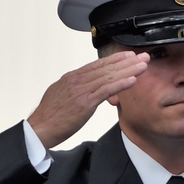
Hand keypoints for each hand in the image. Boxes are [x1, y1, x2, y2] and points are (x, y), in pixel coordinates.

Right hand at [27, 51, 149, 148]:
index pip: (97, 65)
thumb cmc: (51, 115)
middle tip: (143, 56)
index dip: (115, 59)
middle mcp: (77, 80)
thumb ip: (76, 89)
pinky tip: (133, 80)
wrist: (40, 127)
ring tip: (143, 65)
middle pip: (107, 67)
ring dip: (129, 70)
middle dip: (127, 61)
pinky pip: (106, 90)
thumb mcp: (62, 95)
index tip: (129, 55)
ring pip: (109, 76)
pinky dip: (120, 84)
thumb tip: (86, 88)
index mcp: (72, 77)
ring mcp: (81, 90)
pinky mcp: (85, 102)